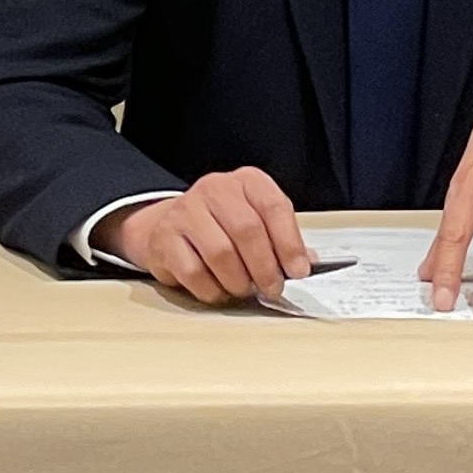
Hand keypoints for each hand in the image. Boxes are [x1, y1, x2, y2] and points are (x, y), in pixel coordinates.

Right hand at [98, 167, 311, 303]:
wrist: (171, 225)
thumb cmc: (223, 226)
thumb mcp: (258, 221)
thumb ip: (282, 240)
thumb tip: (306, 264)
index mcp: (246, 182)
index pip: (273, 207)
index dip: (290, 243)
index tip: (298, 271)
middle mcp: (215, 189)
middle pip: (247, 230)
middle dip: (265, 268)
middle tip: (272, 288)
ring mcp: (186, 211)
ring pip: (220, 253)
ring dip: (238, 281)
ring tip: (244, 288)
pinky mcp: (165, 237)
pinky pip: (194, 272)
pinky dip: (212, 289)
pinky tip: (219, 289)